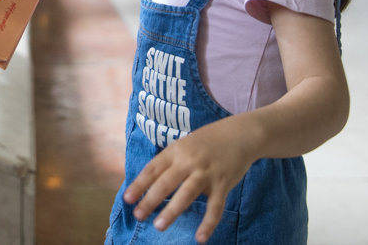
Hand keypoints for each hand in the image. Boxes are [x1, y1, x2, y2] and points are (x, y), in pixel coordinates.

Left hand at [123, 119, 255, 243]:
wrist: (240, 134)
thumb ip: (170, 162)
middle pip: (166, 182)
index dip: (139, 184)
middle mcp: (189, 161)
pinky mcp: (223, 184)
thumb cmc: (207, 141)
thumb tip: (150, 183)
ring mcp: (206, 173)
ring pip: (186, 194)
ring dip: (172, 211)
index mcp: (176, 151)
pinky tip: (200, 238)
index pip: (153, 169)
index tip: (127, 199)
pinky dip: (208, 223)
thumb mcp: (184, 145)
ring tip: (159, 226)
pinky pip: (215, 207)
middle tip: (138, 215)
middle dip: (150, 200)